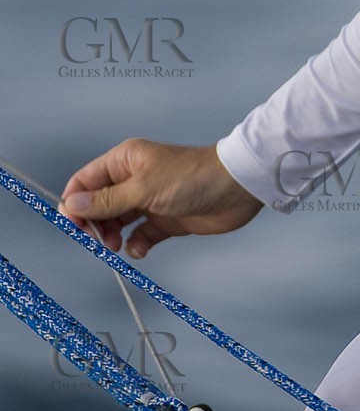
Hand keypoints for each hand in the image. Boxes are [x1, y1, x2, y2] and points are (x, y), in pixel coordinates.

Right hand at [59, 139, 262, 258]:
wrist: (235, 189)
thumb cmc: (191, 178)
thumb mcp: (143, 188)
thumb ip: (107, 200)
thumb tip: (72, 205)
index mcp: (125, 161)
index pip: (85, 181)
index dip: (75, 203)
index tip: (74, 227)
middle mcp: (134, 179)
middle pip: (98, 205)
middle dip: (94, 224)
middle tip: (99, 241)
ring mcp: (150, 200)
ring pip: (117, 222)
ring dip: (112, 236)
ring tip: (117, 245)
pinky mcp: (165, 220)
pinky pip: (139, 236)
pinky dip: (136, 245)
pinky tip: (140, 249)